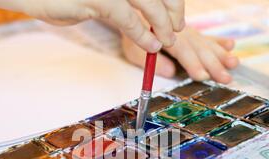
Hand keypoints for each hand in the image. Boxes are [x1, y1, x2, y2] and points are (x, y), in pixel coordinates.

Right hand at [0, 0, 184, 51]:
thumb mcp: (92, 3)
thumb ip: (116, 9)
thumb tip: (138, 24)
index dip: (170, 1)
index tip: (176, 17)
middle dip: (171, 11)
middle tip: (176, 29)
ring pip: (148, 3)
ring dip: (162, 23)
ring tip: (167, 40)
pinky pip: (128, 17)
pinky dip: (143, 32)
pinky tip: (151, 44)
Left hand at [121, 26, 239, 83]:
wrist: (135, 19)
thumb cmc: (135, 38)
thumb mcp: (134, 51)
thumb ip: (154, 62)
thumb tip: (171, 73)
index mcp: (166, 38)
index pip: (182, 51)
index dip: (192, 64)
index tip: (202, 76)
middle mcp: (180, 34)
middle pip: (199, 49)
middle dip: (213, 65)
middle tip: (224, 78)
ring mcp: (189, 32)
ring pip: (207, 43)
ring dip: (221, 54)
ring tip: (234, 64)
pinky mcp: (193, 33)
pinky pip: (207, 37)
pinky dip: (219, 41)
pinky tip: (231, 45)